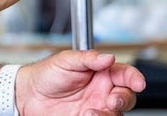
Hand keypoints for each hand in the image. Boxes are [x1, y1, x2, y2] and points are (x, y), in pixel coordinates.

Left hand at [19, 50, 144, 114]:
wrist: (27, 95)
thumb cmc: (46, 74)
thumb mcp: (66, 60)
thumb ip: (88, 58)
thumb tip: (108, 57)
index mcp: (100, 73)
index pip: (125, 74)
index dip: (135, 78)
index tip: (138, 83)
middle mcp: (101, 91)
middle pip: (126, 97)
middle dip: (124, 98)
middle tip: (111, 100)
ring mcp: (96, 108)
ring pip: (116, 114)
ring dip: (108, 114)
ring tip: (90, 112)